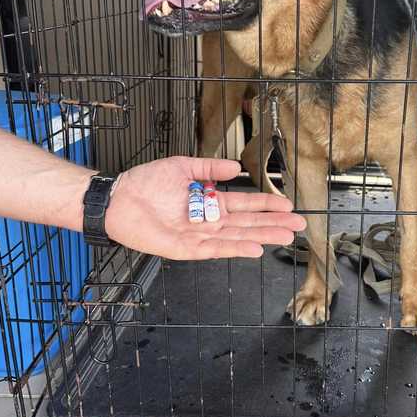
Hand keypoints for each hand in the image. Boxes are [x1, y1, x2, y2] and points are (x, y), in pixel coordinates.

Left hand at [105, 156, 305, 259]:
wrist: (118, 198)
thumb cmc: (145, 183)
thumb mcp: (183, 166)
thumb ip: (209, 168)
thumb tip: (235, 167)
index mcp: (209, 201)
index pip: (245, 204)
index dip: (267, 204)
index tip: (288, 205)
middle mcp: (208, 220)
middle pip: (247, 223)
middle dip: (274, 224)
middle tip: (299, 225)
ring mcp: (199, 236)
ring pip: (238, 237)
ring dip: (262, 237)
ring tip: (285, 236)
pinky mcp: (186, 248)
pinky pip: (215, 250)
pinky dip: (236, 249)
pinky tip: (255, 248)